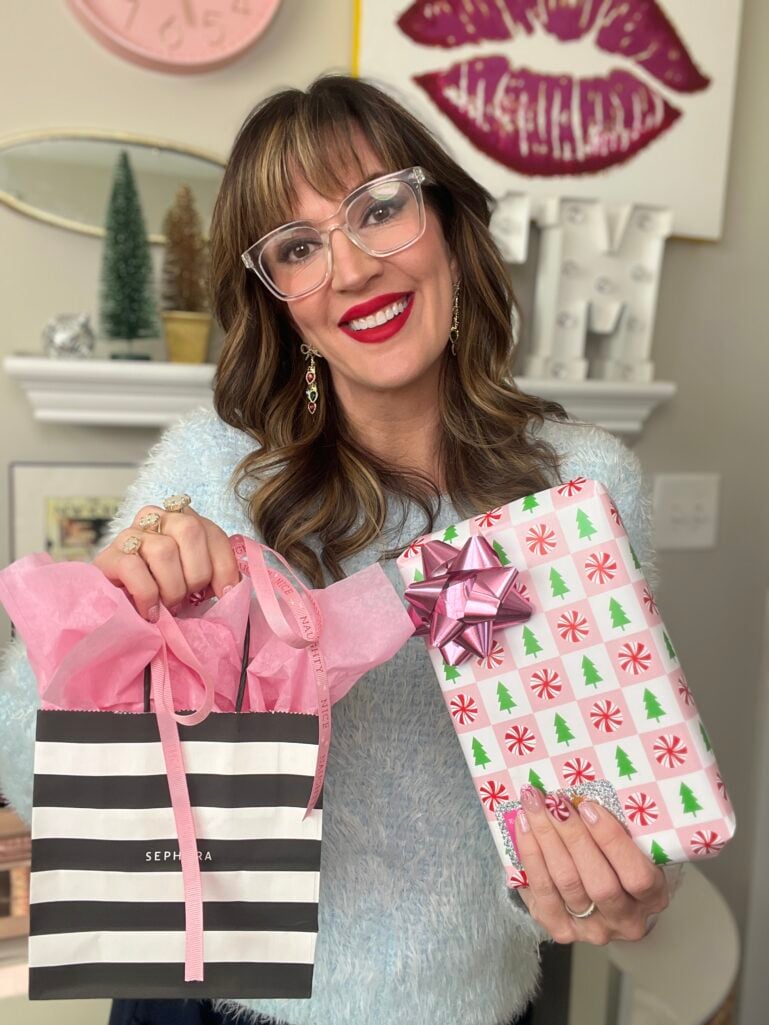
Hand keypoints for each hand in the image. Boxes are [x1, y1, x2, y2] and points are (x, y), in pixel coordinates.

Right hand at [92, 501, 239, 621]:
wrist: (117, 611)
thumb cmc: (163, 595)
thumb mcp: (194, 582)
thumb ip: (213, 576)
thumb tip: (232, 588)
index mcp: (181, 520)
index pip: (212, 532)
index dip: (224, 564)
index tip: (224, 593)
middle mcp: (155, 519)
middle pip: (190, 530)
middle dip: (196, 573)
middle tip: (189, 598)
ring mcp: (129, 535)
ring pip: (164, 550)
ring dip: (172, 587)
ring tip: (168, 606)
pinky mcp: (108, 557)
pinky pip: (134, 569)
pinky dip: (148, 595)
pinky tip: (150, 611)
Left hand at [513, 786, 668, 944]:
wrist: (604, 895)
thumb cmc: (621, 859)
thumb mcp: (636, 845)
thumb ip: (623, 827)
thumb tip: (587, 791)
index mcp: (653, 898)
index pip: (637, 876)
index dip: (612, 842)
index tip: (590, 807)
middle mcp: (626, 921)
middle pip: (597, 882)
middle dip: (572, 836)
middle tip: (554, 801)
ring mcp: (592, 930)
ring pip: (566, 883)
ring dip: (546, 838)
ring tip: (534, 806)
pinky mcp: (561, 930)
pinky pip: (541, 892)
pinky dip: (531, 855)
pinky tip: (523, 827)